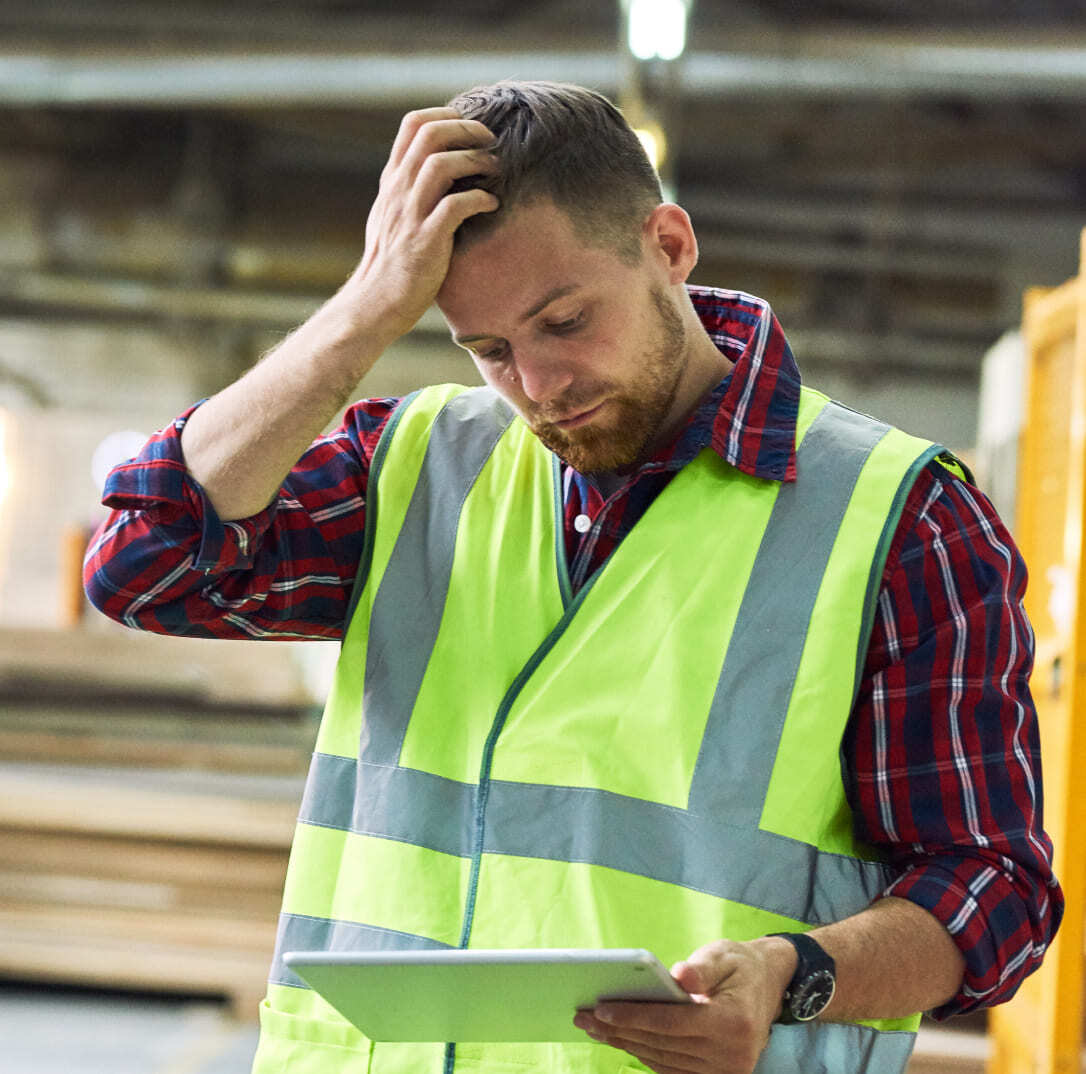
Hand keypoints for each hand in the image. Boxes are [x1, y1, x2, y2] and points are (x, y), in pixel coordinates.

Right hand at [344, 106, 499, 341]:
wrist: (376, 303)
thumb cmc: (392, 264)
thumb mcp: (393, 218)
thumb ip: (411, 191)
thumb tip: (441, 170)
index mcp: (392, 181)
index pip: (413, 124)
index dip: (446, 115)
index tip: (470, 127)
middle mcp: (398, 191)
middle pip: (431, 134)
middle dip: (468, 130)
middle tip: (491, 142)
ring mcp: (410, 214)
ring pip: (442, 164)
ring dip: (476, 161)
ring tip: (496, 171)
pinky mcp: (426, 240)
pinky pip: (456, 205)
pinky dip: (480, 199)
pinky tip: (492, 205)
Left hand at [573, 939, 795, 1073]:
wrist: (768, 986)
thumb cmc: (739, 965)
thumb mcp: (722, 955)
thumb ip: (700, 967)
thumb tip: (679, 976)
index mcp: (733, 1021)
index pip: (673, 1022)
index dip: (634, 1017)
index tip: (600, 1009)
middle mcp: (731, 1055)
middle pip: (662, 1044)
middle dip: (619, 1031)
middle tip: (583, 1017)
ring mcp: (725, 1071)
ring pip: (663, 1060)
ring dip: (625, 1045)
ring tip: (594, 1028)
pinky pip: (672, 1068)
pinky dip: (644, 1054)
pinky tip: (621, 1039)